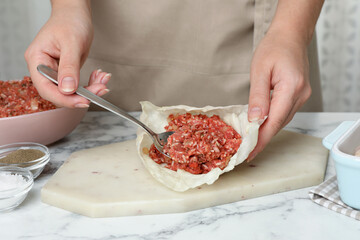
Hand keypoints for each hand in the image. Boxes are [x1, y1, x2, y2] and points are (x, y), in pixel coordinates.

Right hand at [24, 2, 108, 107]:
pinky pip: (77, 85)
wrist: (75, 14)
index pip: (47, 88)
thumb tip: (67, 89)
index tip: (84, 101)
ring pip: (71, 91)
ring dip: (90, 89)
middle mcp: (43, 68)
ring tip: (103, 81)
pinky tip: (99, 77)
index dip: (65, 99)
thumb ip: (69, 67)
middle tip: (101, 89)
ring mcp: (54, 71)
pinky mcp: (66, 73)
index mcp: (37, 60)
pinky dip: (91, 84)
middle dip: (82, 94)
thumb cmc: (70, 21)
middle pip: (60, 93)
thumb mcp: (72, 43)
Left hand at [247, 29, 311, 160]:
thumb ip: (258, 96)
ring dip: (267, 131)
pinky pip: (284, 113)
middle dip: (262, 139)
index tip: (250, 152)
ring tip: (251, 142)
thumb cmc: (273, 48)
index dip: (262, 139)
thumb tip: (255, 120)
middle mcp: (301, 95)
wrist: (290, 36)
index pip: (275, 121)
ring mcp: (302, 96)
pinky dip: (272, 121)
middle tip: (246, 151)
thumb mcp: (259, 70)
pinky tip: (261, 126)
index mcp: (292, 87)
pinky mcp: (299, 95)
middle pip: (279, 123)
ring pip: (282, 120)